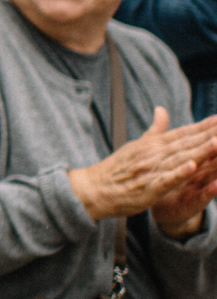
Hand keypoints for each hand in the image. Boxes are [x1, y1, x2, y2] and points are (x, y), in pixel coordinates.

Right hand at [68, 110, 216, 226]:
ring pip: (179, 159)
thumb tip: (162, 110)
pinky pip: (166, 179)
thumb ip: (154, 130)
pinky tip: (192, 166)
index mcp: (152, 145)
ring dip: (199, 150)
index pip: (182, 133)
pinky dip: (179, 172)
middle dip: (208, 135)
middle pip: (185, 143)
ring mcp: (150, 170)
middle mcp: (153, 154)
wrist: (94, 188)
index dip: (203, 126)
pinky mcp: (147, 188)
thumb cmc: (116, 169)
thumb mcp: (136, 145)